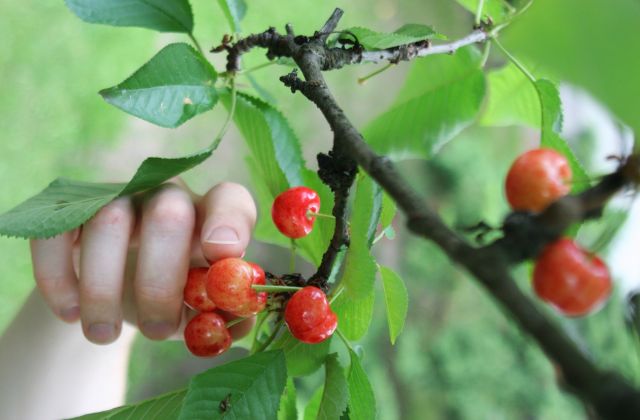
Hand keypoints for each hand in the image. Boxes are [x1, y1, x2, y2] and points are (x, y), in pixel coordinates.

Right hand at [29, 181, 256, 343]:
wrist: (115, 292)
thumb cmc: (173, 296)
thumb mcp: (200, 309)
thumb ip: (225, 315)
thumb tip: (239, 320)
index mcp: (209, 216)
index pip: (229, 199)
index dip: (229, 222)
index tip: (221, 254)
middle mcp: (166, 197)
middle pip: (169, 214)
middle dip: (161, 280)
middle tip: (157, 330)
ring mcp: (116, 199)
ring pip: (108, 223)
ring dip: (104, 289)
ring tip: (105, 336)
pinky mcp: (69, 214)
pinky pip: (56, 234)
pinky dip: (58, 279)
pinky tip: (69, 313)